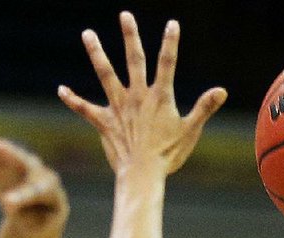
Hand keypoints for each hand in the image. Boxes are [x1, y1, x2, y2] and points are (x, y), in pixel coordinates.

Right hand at [0, 137, 67, 231]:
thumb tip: (9, 207)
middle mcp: (32, 167)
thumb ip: (31, 220)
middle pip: (19, 159)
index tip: (7, 204)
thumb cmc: (41, 218)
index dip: (21, 196)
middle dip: (8, 154)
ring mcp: (13, 161)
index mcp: (49, 186)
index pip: (36, 189)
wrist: (38, 208)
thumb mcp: (40, 225)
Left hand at [57, 10, 226, 175]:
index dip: (170, 43)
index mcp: (159, 97)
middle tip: (125, 15)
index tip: (172, 24)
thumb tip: (222, 91)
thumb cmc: (169, 155)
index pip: (167, 64)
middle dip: (130, 36)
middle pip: (134, 60)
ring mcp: (119, 108)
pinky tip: (61, 90)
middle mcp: (137, 97)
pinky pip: (85, 109)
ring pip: (105, 75)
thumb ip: (204, 107)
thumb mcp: (190, 131)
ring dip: (96, 53)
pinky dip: (73, 100)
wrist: (144, 174)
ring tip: (88, 34)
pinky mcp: (105, 122)